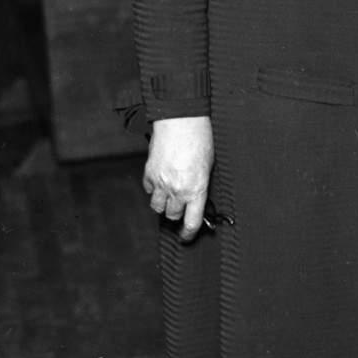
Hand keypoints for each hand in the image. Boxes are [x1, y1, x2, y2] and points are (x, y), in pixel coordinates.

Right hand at [143, 116, 214, 238]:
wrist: (181, 120)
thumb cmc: (200, 140)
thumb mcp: (208, 167)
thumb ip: (200, 186)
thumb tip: (196, 200)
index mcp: (197, 189)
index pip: (192, 222)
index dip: (189, 233)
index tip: (186, 236)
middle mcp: (177, 190)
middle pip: (171, 216)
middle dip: (176, 214)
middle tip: (180, 206)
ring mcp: (161, 182)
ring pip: (157, 206)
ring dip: (163, 203)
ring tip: (170, 192)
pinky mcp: (148, 173)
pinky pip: (149, 189)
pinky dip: (154, 188)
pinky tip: (161, 178)